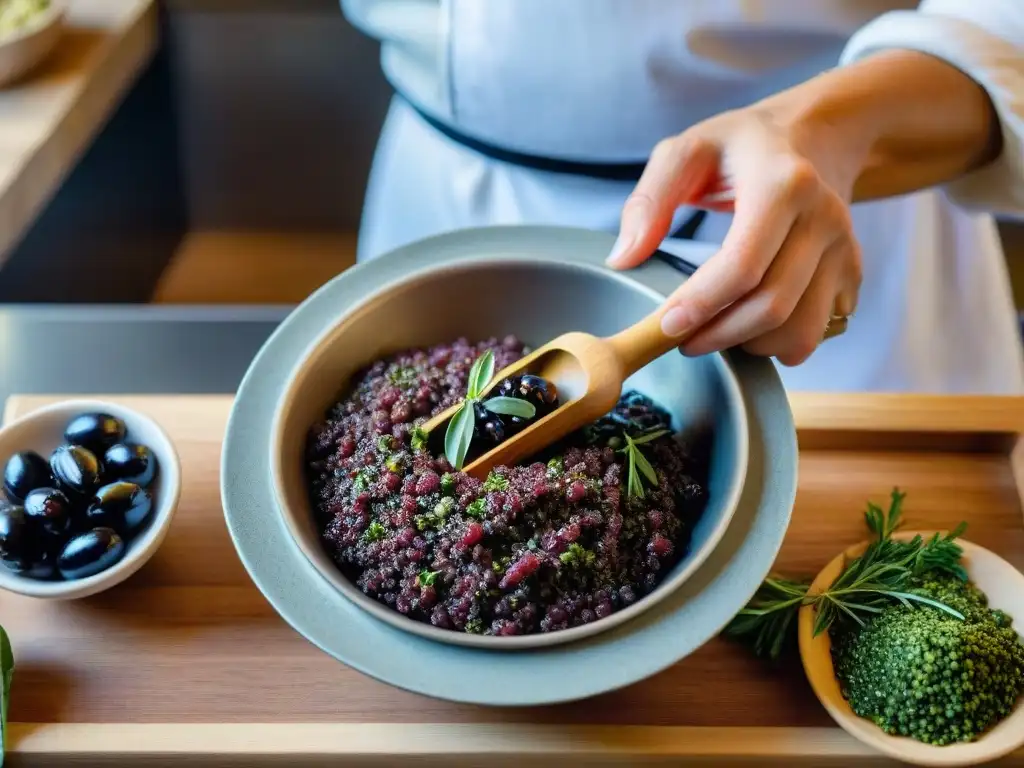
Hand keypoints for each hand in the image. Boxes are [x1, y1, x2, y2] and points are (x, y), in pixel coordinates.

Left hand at [606, 106, 863, 365]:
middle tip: (679, 339)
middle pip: (772, 306)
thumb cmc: (742, 147)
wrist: (815, 136)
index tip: (666, 326)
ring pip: (801, 329)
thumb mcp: (686, 150)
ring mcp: (844, 247)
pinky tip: (750, 327)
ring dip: (750, 346)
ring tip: (714, 333)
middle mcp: (824, 217)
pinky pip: (819, 329)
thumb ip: (649, 201)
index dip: (702, 305)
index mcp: (782, 184)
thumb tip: (624, 258)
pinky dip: (781, 343)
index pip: (743, 265)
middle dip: (719, 335)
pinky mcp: (852, 271)